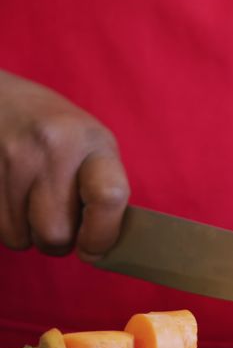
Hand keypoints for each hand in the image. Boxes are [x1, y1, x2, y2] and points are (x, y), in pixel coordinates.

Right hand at [0, 70, 129, 258]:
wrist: (0, 98)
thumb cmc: (56, 131)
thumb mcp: (91, 145)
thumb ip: (103, 192)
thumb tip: (100, 250)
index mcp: (90, 141)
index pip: (108, 196)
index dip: (102, 235)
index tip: (95, 249)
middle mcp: (50, 148)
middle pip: (55, 232)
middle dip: (58, 240)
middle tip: (58, 220)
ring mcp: (10, 159)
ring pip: (21, 237)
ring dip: (28, 233)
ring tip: (32, 203)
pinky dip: (7, 225)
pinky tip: (13, 198)